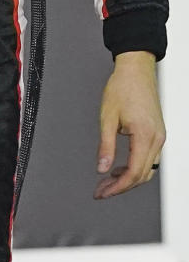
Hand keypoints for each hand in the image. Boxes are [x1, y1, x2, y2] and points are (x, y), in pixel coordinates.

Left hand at [94, 51, 165, 198]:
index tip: (103, 192)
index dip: (118, 187)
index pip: (134, 173)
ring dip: (128, 178)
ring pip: (147, 169)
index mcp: (145, 136)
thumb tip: (102, 168)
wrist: (136, 69)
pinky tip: (120, 167)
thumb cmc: (122, 87)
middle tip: (101, 190)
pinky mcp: (157, 133)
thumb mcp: (107, 118)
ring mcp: (159, 136)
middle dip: (121, 187)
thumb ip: (106, 146)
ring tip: (107, 180)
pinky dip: (135, 166)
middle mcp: (157, 139)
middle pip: (142, 175)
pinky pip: (149, 158)